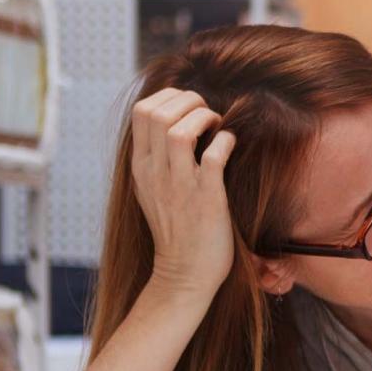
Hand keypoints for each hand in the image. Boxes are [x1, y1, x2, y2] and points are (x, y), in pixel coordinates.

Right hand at [130, 88, 237, 298]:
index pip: (141, 112)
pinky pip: (214, 156)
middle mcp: (155, 172)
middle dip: (188, 101)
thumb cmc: (178, 227)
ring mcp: (179, 185)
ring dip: (205, 117)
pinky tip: (230, 146)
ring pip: (180, 130)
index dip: (169, 97)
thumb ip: (159, 156)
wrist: (184, 273)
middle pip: (157, 113)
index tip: (190, 107)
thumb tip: (178, 121)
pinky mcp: (206, 198)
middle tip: (208, 113)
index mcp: (141, 166)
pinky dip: (226, 142)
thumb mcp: (155, 187)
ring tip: (218, 127)